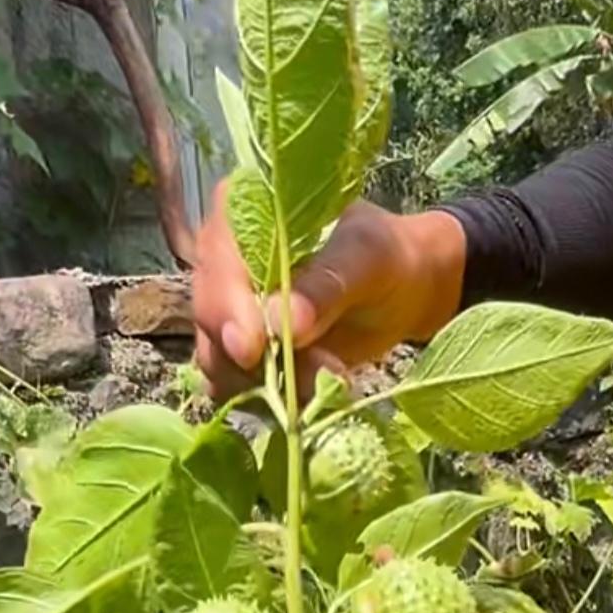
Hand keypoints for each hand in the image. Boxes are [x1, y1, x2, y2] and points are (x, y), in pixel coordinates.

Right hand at [191, 185, 466, 401]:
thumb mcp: (367, 260)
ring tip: (326, 380)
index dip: (227, 307)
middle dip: (253, 357)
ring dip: (265, 384)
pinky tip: (307, 396)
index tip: (251, 350)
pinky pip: (232, 385)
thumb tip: (284, 326)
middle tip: (311, 376)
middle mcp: (222, 261)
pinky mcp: (240, 353)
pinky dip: (265, 399)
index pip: (218, 261)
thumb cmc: (385, 258)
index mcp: (244, 213)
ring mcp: (226, 310)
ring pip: (216, 358)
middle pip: (210, 316)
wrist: (402, 292)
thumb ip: (326, 286)